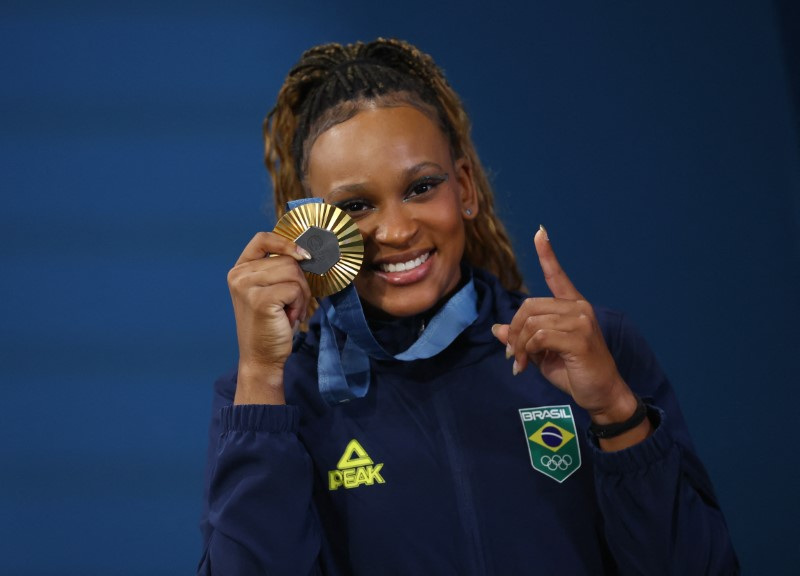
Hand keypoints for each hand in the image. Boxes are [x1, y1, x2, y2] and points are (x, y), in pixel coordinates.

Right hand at [227, 232, 311, 403]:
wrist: (261, 358)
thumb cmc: (271, 325)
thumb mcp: (270, 290)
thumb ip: (279, 270)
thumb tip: (307, 251)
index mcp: (240, 269)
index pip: (263, 238)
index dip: (287, 242)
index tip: (304, 255)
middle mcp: (239, 275)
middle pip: (287, 259)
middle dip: (301, 282)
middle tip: (294, 304)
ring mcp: (247, 286)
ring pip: (294, 272)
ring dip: (302, 294)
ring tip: (290, 312)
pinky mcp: (260, 299)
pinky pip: (295, 288)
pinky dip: (300, 304)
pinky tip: (289, 318)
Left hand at [491, 227, 635, 424]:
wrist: (601, 394)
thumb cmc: (574, 371)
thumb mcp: (542, 353)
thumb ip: (523, 338)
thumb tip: (497, 329)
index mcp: (572, 307)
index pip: (557, 276)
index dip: (547, 254)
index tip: (540, 232)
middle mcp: (579, 308)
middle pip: (528, 306)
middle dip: (514, 332)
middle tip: (512, 355)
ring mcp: (581, 321)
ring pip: (532, 323)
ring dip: (519, 346)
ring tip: (520, 363)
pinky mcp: (580, 338)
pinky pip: (540, 336)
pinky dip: (528, 351)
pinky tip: (529, 364)